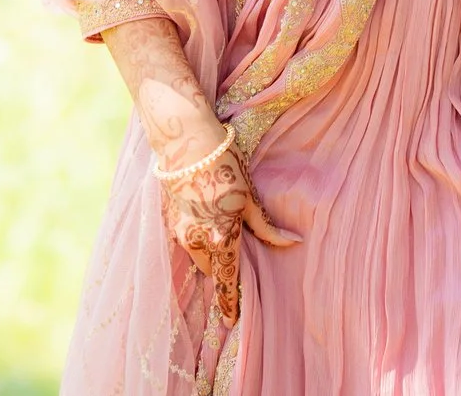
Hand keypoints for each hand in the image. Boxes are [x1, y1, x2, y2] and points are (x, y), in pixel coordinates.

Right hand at [156, 129, 298, 326]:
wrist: (185, 141)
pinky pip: (185, 238)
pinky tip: (203, 219)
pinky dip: (196, 237)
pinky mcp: (169, 218)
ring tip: (220, 237)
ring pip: (197, 254)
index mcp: (222, 237)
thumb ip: (266, 227)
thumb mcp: (250, 197)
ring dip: (209, 254)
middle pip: (212, 267)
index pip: (226, 279)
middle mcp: (197, 240)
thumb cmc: (225, 165)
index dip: (228, 302)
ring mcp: (179, 230)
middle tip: (233, 266)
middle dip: (221, 270)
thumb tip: (292, 243)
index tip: (230, 320)